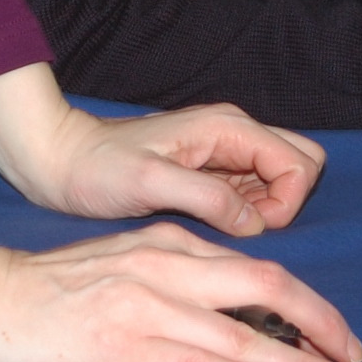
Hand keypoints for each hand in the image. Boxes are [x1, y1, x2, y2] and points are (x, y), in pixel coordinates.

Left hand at [0, 63, 325, 235]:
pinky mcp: (210, 174)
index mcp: (227, 128)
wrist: (60, 160)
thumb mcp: (149, 182)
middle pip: (301, 164)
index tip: (255, 230)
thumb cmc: (98, 168)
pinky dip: (250, 216)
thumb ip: (208, 197)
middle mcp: (233, 134)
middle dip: (289, 203)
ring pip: (280, 181)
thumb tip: (256, 223)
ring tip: (224, 234)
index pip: (298, 163)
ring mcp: (223, 153)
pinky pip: (254, 194)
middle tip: (247, 232)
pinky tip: (216, 232)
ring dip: (269, 212)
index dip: (289, 202)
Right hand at [0, 198, 361, 361]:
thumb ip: (171, 276)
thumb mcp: (120, 263)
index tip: (333, 331)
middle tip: (355, 357)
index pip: (252, 266)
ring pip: (242, 331)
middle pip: (264, 285)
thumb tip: (229, 310)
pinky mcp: (122, 344)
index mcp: (165, 241)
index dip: (303, 300)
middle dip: (320, 323)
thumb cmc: (47, 288)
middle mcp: (163, 264)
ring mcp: (144, 303)